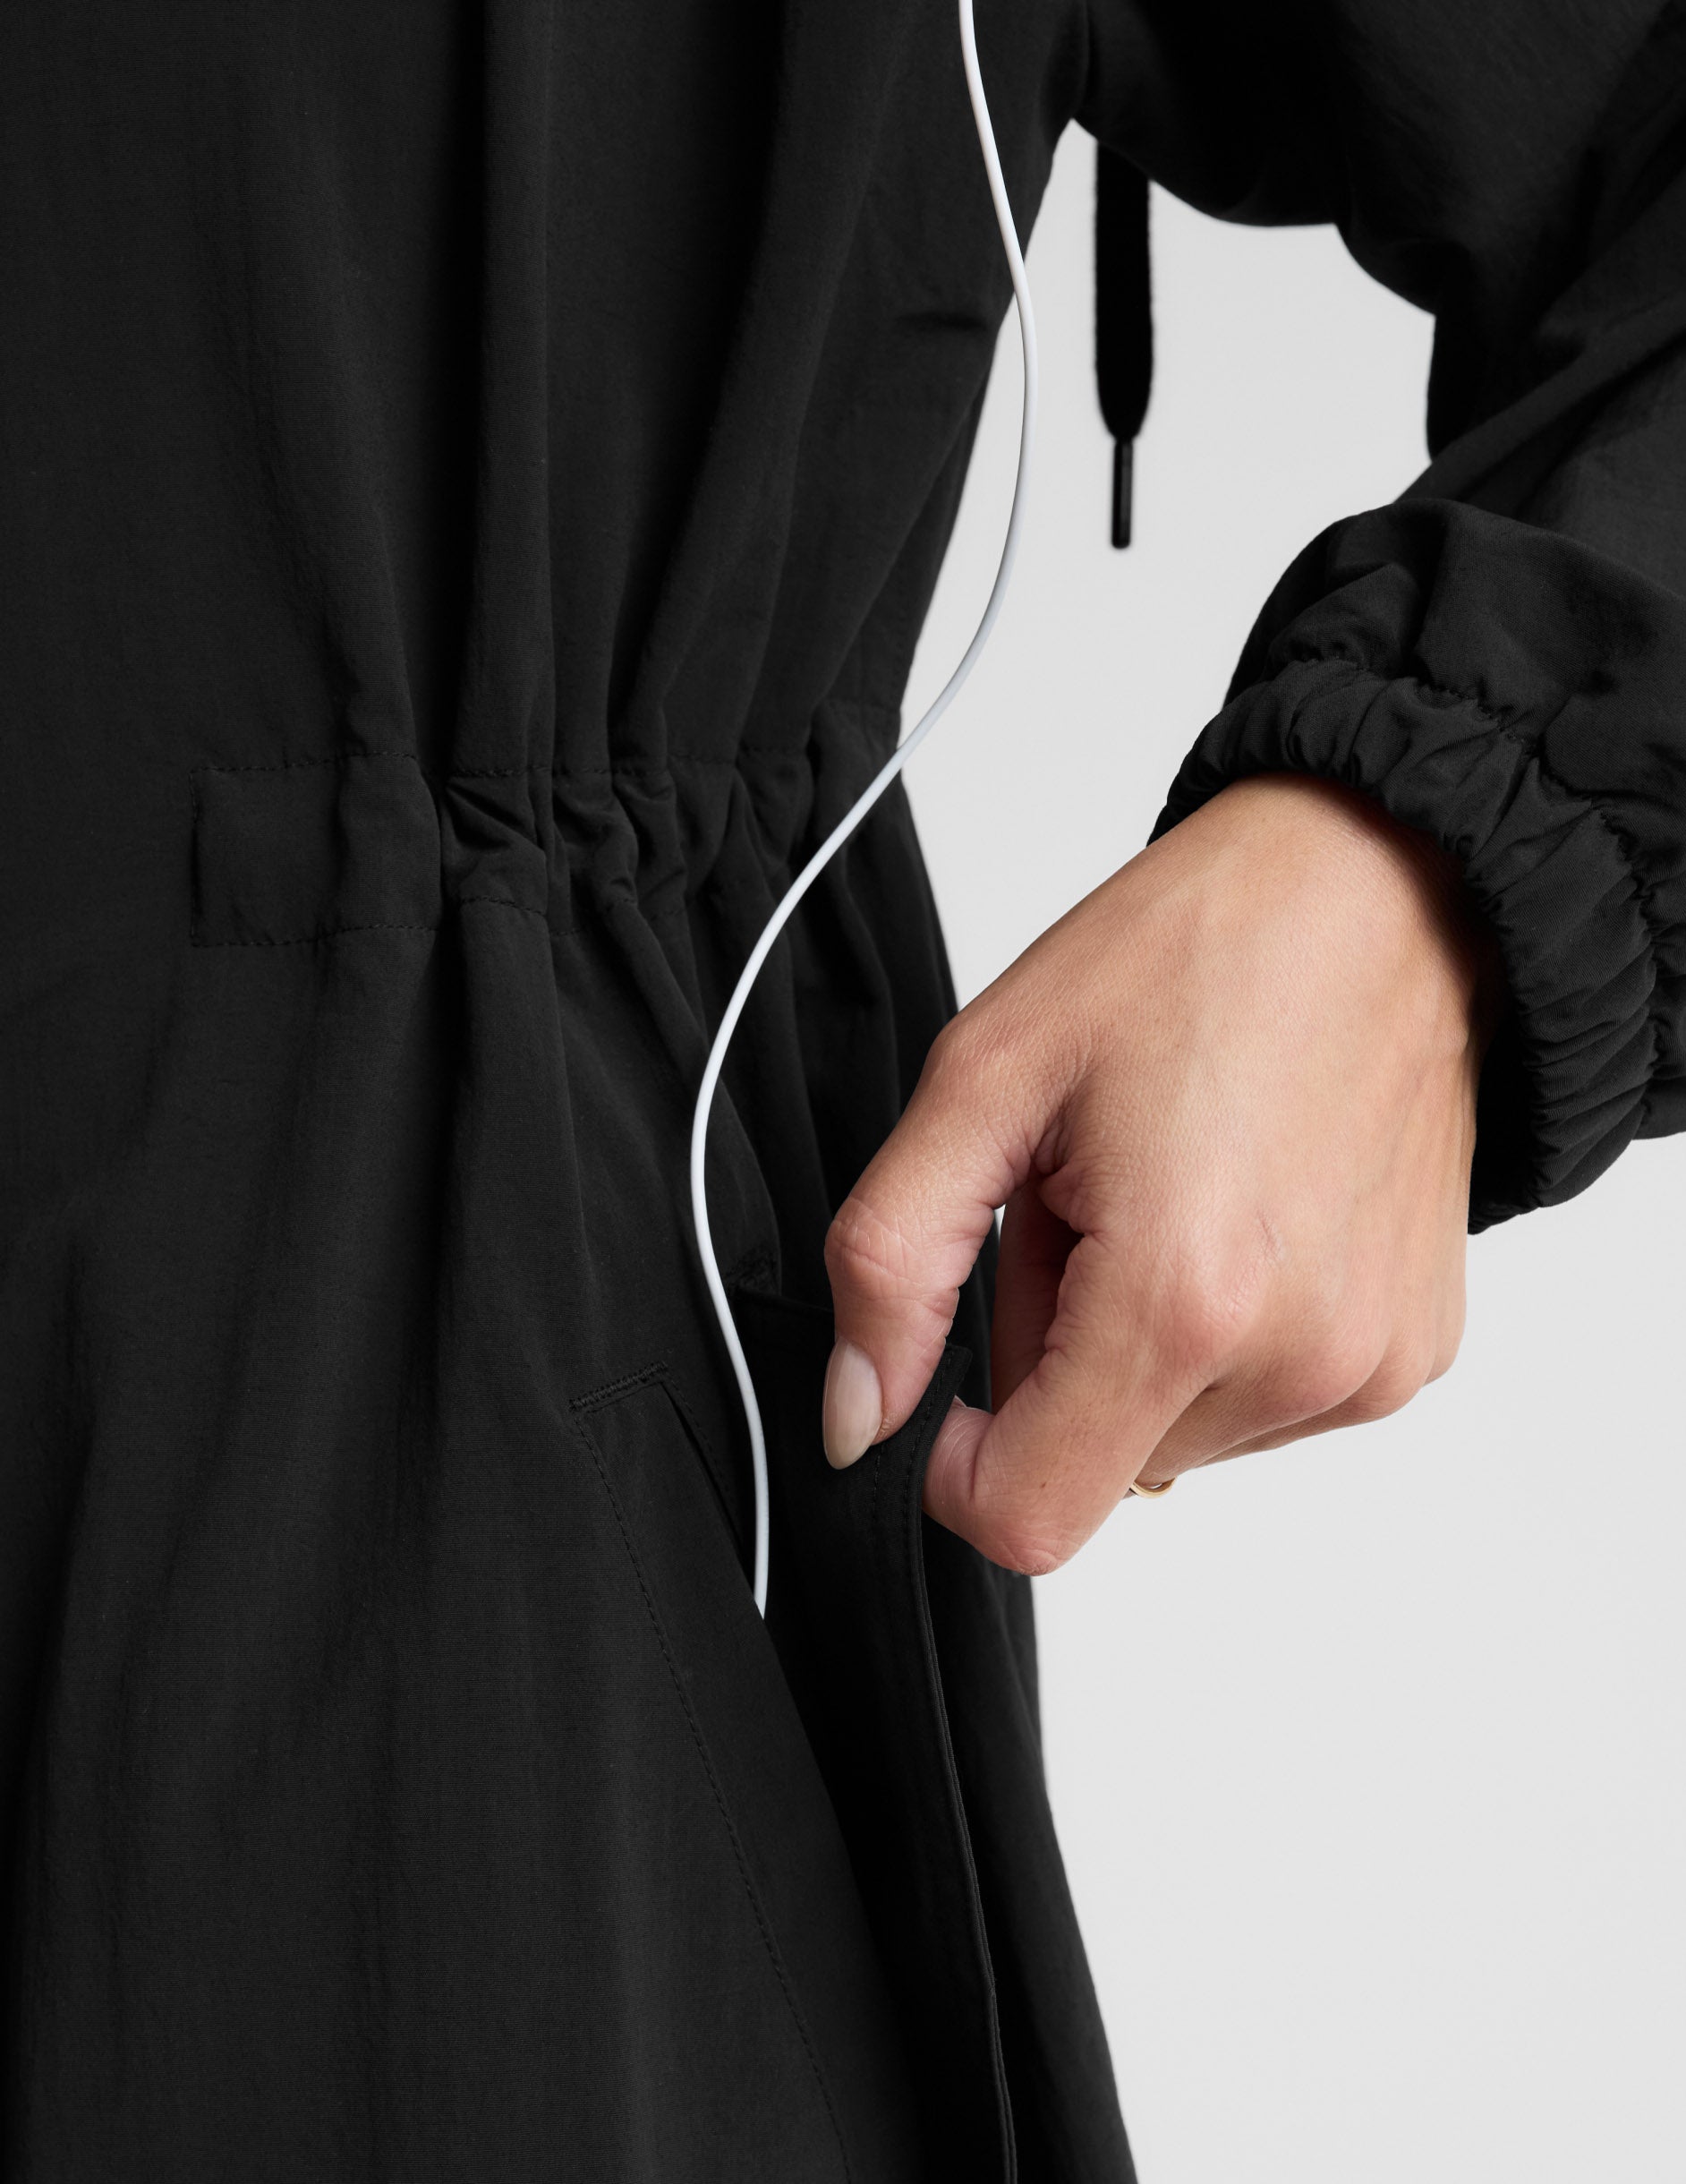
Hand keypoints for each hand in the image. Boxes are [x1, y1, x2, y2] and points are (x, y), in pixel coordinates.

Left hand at [821, 775, 1498, 1574]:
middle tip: (1087, 1203)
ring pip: (1177, 1434)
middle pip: (1097, 1462)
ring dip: (1140, 1340)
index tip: (953, 1363)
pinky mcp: (1412, 1351)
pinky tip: (1243, 1212)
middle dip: (1055, 1351)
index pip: (1028, 1519)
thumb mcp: (985, 1078)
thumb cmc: (1198, 954)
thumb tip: (859, 1416)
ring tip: (1172, 1192)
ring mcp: (1371, 1365)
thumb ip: (890, 1264)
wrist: (1384, 893)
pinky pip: (1264, 1402)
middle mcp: (1299, 1360)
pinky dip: (1224, 1333)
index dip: (956, 1463)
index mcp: (1181, 1301)